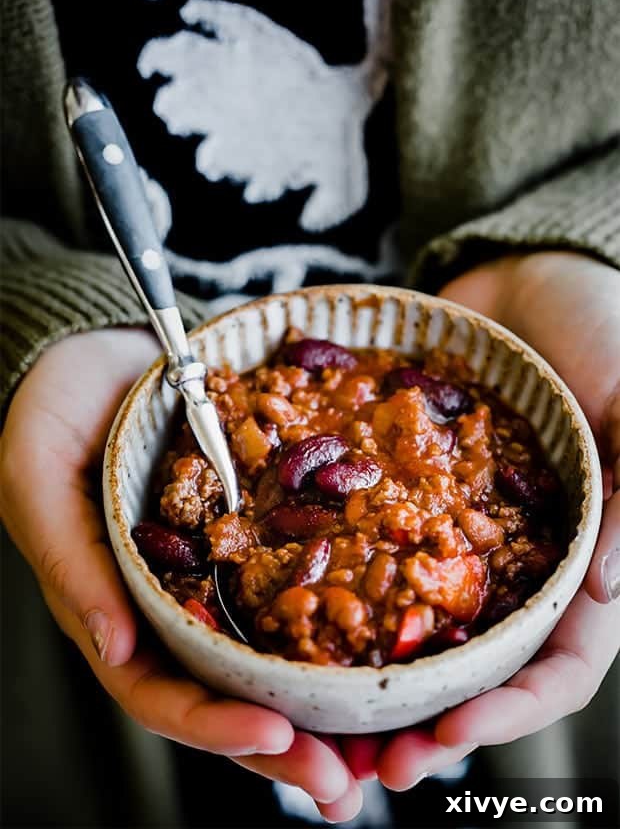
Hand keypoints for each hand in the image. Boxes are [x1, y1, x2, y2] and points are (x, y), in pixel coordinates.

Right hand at [0, 329, 361, 820]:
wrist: (105, 350)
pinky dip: (335, 626)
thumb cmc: (54, 407)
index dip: (212, 725)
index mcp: (114, 605)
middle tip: (344, 783)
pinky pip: (295, 585)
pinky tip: (381, 652)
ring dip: (319, 710)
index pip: (158, 690)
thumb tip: (112, 649)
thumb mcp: (38, 475)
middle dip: (282, 748)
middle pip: (225, 694)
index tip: (277, 735)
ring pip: (268, 657)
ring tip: (378, 749)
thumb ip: (68, 560)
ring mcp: (216, 572)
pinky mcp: (254, 533)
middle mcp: (171, 602)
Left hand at [342, 252, 619, 789]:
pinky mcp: (412, 500)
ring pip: (425, 634)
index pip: (564, 662)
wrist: (523, 276)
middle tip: (375, 768)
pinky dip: (350, 604)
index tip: (453, 735)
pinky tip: (307, 638)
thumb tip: (608, 593)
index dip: (514, 709)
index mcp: (588, 555)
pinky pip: (380, 559)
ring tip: (330, 735)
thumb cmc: (600, 325)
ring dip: (383, 691)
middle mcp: (521, 562)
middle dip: (435, 724)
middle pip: (484, 670)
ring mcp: (462, 535)